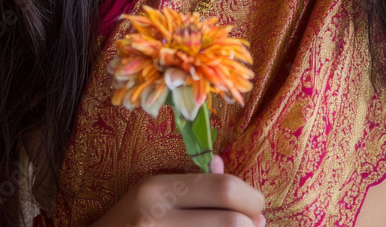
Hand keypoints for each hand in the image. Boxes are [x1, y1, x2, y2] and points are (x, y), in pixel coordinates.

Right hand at [91, 155, 265, 226]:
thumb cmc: (127, 221)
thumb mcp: (151, 192)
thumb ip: (191, 180)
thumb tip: (224, 164)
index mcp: (156, 189)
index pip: (222, 188)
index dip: (251, 197)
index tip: (258, 204)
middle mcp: (156, 218)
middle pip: (230, 221)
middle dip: (252, 224)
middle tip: (257, 224)